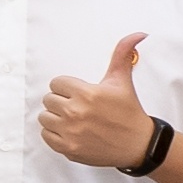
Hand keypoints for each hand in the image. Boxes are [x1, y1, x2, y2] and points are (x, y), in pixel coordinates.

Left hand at [38, 33, 161, 173]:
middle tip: (77, 106)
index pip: (56, 83)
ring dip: (55, 117)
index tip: (78, 93)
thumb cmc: (129, 112)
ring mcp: (71, 132)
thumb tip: (137, 34)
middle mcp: (76, 112)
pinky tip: (70, 131)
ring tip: (72, 119)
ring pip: (44, 117)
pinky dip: (54, 133)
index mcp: (87, 93)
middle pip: (48, 99)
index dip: (67, 87)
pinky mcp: (68, 148)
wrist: (138, 144)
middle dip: (61, 101)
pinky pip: (46, 135)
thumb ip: (122, 55)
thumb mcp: (122, 81)